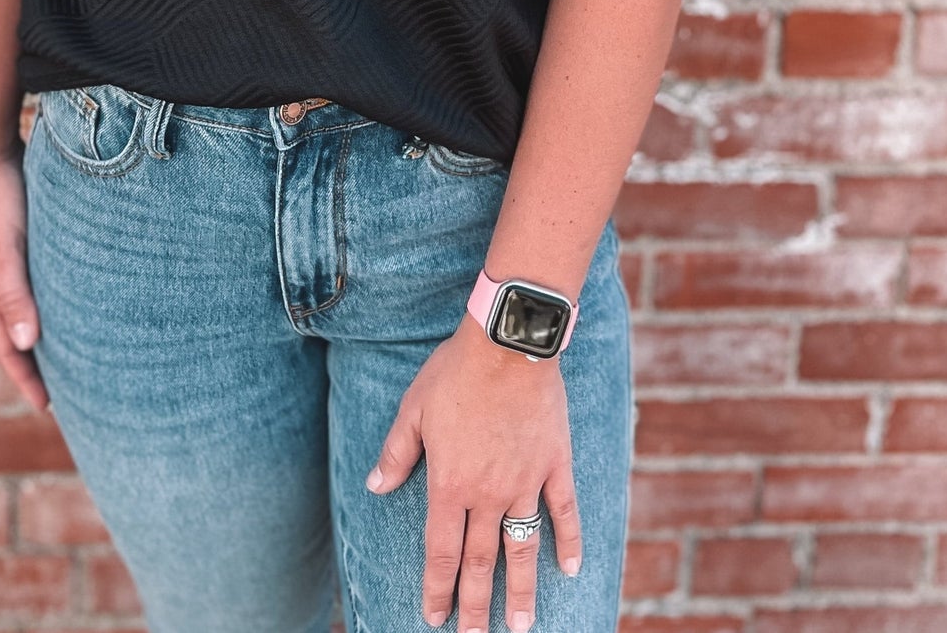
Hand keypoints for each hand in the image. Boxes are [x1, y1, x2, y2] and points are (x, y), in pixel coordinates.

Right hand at [0, 142, 49, 412]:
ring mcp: (5, 260)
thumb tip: (24, 346)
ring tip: (70, 352)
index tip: (46, 407)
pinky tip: (68, 299)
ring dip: (41, 333)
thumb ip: (14, 294)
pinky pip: (33, 283)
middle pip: (13, 334)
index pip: (5, 346)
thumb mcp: (6, 249)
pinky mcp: (19, 240)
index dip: (24, 377)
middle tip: (62, 392)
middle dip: (33, 364)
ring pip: (24, 309)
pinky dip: (46, 302)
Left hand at [365, 314, 581, 631]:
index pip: (441, 551)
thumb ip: (398, 453)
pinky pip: (563, 512)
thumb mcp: (414, 410)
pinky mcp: (554, 464)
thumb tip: (376, 486)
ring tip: (520, 625)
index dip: (437, 587)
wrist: (508, 342)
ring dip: (520, 591)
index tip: (434, 617)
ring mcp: (525, 482)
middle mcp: (487, 494)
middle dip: (475, 606)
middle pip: (480, 562)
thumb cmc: (456, 372)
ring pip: (522, 549)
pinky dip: (569, 542)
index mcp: (450, 484)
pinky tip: (570, 569)